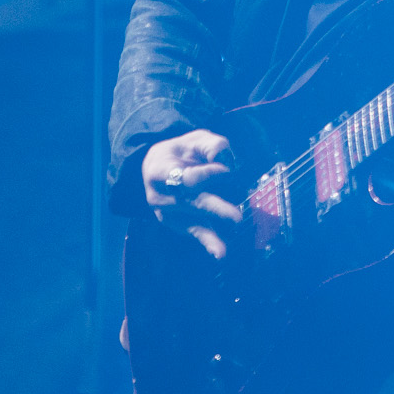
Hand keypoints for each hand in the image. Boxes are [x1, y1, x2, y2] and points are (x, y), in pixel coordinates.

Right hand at [141, 128, 241, 258]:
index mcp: (159, 170)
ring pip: (193, 222)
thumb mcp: (195, 140)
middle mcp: (159, 195)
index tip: (227, 170)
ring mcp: (167, 213)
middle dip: (215, 208)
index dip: (208, 174)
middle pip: (191, 202)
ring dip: (211, 234)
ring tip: (223, 250)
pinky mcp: (176, 224)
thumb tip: (223, 159)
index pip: (186, 177)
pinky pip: (194, 232)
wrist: (156, 166)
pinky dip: (207, 242)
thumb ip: (210, 145)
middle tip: (237, 217)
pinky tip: (219, 253)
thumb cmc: (182, 152)